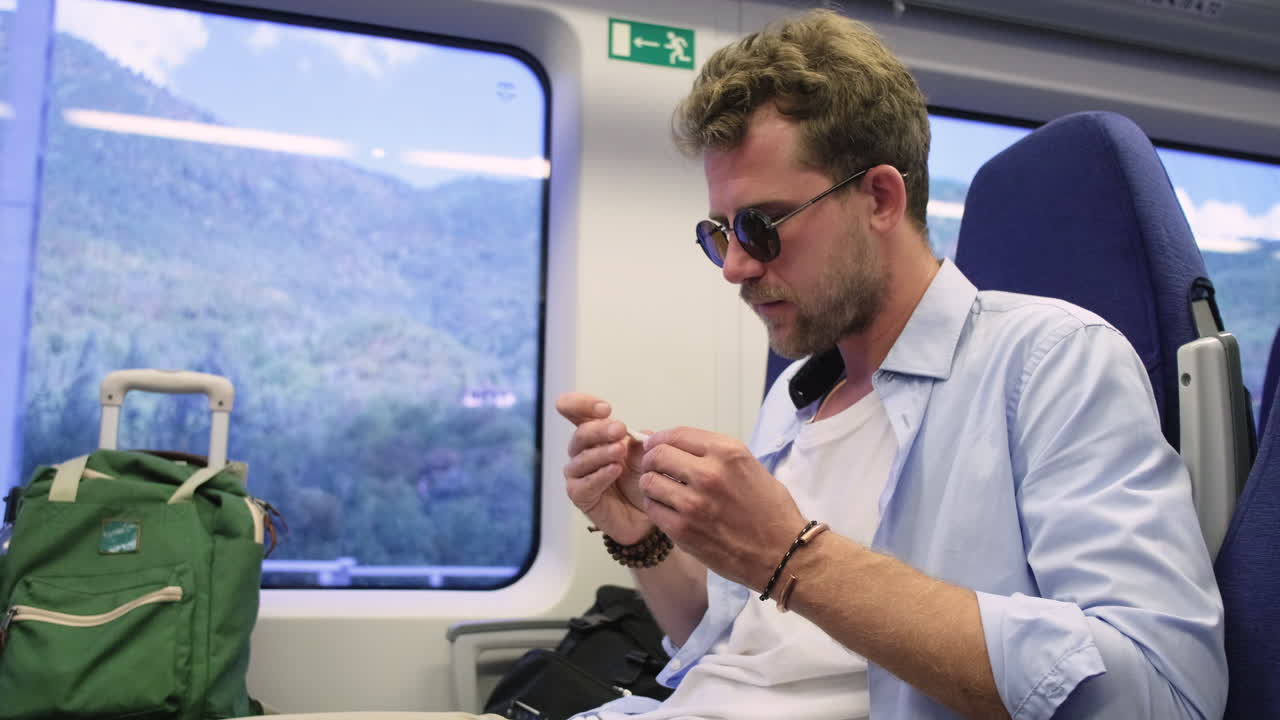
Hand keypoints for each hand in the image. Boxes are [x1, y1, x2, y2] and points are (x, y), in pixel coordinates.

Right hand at [556, 392, 652, 544]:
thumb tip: (638, 434)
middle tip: (619, 429)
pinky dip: (600, 475)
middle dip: (599, 429)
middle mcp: (583, 451)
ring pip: (581, 458)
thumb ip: (641, 442)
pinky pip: (585, 483)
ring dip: (601, 452)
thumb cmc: (643, 480)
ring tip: (620, 450)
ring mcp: (578, 473)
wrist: (648, 513)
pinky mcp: (580, 495)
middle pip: (580, 434)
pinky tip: (615, 470)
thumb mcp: (647, 456)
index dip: (582, 404)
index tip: (605, 408)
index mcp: (595, 434)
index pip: (577, 412)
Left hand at [637, 427, 806, 591]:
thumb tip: (670, 443)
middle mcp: (708, 473)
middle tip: (656, 468)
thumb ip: (711, 454)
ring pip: (649, 482)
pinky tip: (668, 509)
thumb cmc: (770, 511)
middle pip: (658, 455)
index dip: (660, 438)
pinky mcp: (683, 530)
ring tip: (663, 491)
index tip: (655, 445)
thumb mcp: (749, 466)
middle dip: (652, 459)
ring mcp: (693, 503)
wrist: (782, 553)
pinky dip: (656, 507)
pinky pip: (653, 509)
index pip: (676, 434)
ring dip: (652, 484)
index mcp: (727, 452)